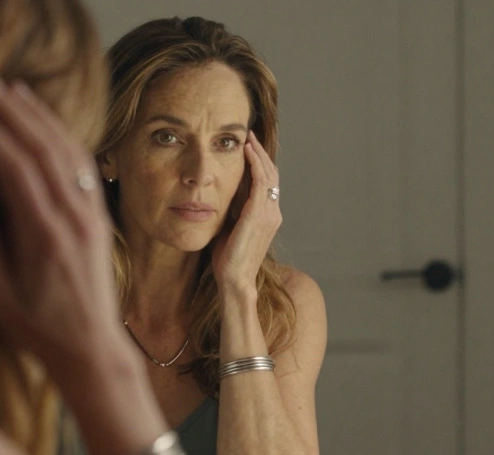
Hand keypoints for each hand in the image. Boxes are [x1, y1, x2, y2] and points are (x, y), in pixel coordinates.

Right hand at [0, 75, 124, 378]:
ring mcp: (91, 216)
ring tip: (13, 90)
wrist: (92, 347)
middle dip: (12, 112)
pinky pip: (84, 167)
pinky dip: (63, 137)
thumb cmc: (39, 328)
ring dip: (39, 117)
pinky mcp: (99, 218)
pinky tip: (45, 123)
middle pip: (42, 151)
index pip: (15, 171)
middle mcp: (73, 220)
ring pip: (67, 153)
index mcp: (44, 237)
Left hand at [211, 132, 281, 289]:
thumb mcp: (230, 228)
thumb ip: (232, 212)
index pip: (268, 183)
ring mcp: (268, 214)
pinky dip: (255, 165)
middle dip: (260, 153)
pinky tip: (246, 153)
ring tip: (247, 139)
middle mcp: (273, 213)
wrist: (235, 280)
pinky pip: (260, 183)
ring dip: (258, 154)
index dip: (260, 163)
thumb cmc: (229, 259)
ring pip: (268, 175)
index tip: (248, 147)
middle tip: (249, 135)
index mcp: (268, 216)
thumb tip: (220, 196)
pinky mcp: (258, 215)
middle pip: (272, 174)